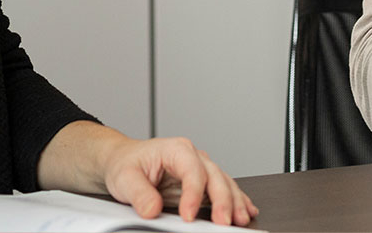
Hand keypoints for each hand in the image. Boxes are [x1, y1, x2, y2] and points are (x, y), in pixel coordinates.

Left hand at [100, 136, 257, 225]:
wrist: (125, 160)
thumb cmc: (127, 164)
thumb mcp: (125, 177)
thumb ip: (139, 193)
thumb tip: (152, 209)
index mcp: (177, 149)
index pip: (192, 171)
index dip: (194, 194)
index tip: (189, 215)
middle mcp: (193, 156)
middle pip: (215, 176)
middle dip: (223, 200)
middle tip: (224, 221)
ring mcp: (201, 169)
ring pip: (224, 183)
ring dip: (235, 201)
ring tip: (241, 218)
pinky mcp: (203, 182)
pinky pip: (224, 189)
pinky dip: (237, 200)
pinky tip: (246, 210)